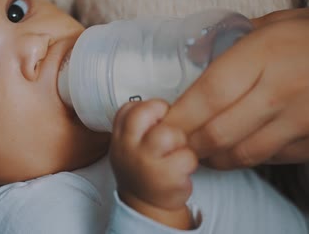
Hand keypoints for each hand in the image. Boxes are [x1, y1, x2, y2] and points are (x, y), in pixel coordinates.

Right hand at [110, 100, 197, 228]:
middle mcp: (127, 147)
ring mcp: (144, 162)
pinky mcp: (165, 178)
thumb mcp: (129, 143)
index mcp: (119, 136)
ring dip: (181, 142)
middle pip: (149, 112)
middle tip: (169, 132)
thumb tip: (168, 104)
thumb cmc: (142, 168)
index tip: (157, 119)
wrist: (146, 204)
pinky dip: (189, 163)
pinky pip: (188, 156)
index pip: (131, 107)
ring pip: (171, 133)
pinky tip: (180, 170)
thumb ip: (139, 123)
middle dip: (166, 117)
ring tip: (176, 153)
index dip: (151, 109)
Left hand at [161, 9, 308, 168]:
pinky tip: (235, 149)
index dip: (180, 115)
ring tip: (200, 149)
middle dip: (189, 142)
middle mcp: (280, 91)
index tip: (161, 123)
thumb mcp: (272, 22)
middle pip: (219, 132)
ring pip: (243, 153)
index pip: (208, 94)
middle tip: (174, 141)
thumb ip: (230, 39)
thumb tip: (192, 53)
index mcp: (264, 55)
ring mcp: (301, 119)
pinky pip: (271, 158)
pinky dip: (247, 158)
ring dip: (214, 157)